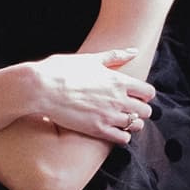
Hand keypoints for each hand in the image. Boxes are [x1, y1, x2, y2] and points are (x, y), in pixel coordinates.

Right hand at [29, 47, 154, 143]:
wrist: (41, 88)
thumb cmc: (62, 70)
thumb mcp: (90, 59)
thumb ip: (115, 56)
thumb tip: (134, 50)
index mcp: (118, 80)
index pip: (148, 92)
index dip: (145, 95)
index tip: (137, 95)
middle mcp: (118, 98)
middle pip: (146, 110)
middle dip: (141, 110)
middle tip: (130, 109)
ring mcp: (109, 115)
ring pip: (136, 125)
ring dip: (132, 123)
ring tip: (122, 120)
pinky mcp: (97, 130)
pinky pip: (123, 138)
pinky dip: (122, 136)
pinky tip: (113, 130)